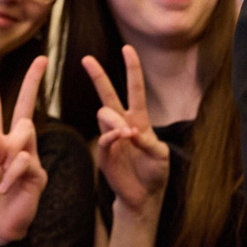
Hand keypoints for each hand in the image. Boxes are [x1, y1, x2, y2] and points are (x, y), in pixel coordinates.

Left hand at [0, 57, 48, 246]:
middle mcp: (13, 146)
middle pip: (24, 108)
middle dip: (32, 82)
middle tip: (41, 58)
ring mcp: (28, 158)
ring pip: (24, 133)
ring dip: (8, 154)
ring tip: (0, 179)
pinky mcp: (37, 174)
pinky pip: (25, 161)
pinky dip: (11, 175)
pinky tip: (6, 188)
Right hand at [81, 48, 170, 217]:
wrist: (144, 197)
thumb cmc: (154, 173)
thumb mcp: (160, 154)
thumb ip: (147, 140)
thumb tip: (129, 131)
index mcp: (139, 120)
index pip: (134, 89)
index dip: (131, 68)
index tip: (127, 48)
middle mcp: (122, 124)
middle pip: (108, 95)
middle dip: (97, 76)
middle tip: (86, 59)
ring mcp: (111, 138)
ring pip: (104, 115)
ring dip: (116, 120)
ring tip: (127, 134)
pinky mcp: (104, 154)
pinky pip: (104, 138)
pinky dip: (112, 136)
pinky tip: (122, 137)